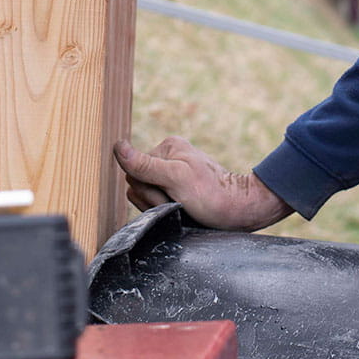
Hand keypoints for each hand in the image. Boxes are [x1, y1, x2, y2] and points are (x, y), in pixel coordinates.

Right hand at [112, 136, 290, 230]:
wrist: (241, 212)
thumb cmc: (212, 196)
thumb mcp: (176, 179)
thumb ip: (146, 165)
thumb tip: (117, 146)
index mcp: (166, 148)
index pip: (133, 172)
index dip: (148, 192)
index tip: (172, 196)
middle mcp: (167, 159)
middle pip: (137, 185)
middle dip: (155, 201)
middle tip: (180, 203)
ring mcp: (171, 176)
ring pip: (145, 197)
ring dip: (160, 208)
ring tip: (183, 207)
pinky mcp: (176, 191)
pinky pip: (156, 204)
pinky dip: (166, 212)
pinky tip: (183, 212)